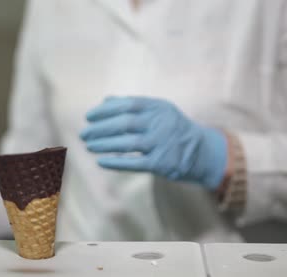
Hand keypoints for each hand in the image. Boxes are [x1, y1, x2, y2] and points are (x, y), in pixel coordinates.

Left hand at [80, 96, 227, 189]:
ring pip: (127, 143)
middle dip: (100, 129)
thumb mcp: (159, 112)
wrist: (202, 152)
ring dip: (104, 144)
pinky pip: (134, 163)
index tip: (89, 117)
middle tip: (84, 134)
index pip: (127, 105)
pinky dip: (116, 162)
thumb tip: (105, 101)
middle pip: (124, 123)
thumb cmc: (174, 130)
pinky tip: (101, 161)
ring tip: (89, 146)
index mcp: (158, 108)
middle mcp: (161, 123)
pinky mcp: (161, 164)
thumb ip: (134, 106)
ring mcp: (162, 144)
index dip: (105, 111)